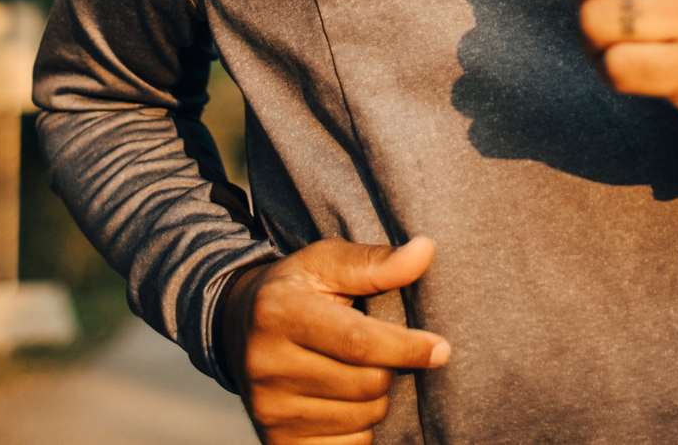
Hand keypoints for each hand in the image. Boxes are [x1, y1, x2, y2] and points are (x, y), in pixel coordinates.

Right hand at [215, 235, 450, 443]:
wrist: (235, 331)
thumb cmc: (297, 291)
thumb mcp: (325, 263)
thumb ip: (374, 261)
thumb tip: (426, 251)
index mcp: (280, 313)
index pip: (357, 342)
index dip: (406, 348)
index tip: (441, 349)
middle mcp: (268, 365)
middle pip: (366, 384)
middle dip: (390, 369)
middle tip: (379, 351)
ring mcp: (270, 410)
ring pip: (362, 418)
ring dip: (375, 398)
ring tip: (356, 371)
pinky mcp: (278, 442)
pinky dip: (359, 428)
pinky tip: (343, 401)